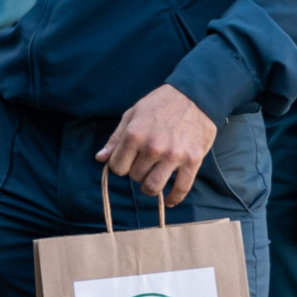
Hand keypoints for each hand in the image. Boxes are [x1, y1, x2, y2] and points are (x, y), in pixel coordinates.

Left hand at [95, 85, 216, 205]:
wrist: (195, 96)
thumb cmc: (160, 103)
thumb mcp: (132, 114)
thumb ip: (116, 138)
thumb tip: (100, 159)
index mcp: (134, 135)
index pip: (117, 167)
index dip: (120, 166)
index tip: (127, 161)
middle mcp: (153, 147)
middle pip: (135, 177)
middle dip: (136, 172)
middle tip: (144, 163)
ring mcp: (173, 156)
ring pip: (153, 187)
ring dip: (150, 187)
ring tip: (152, 179)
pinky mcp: (193, 161)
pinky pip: (181, 188)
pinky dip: (174, 198)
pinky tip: (170, 201)